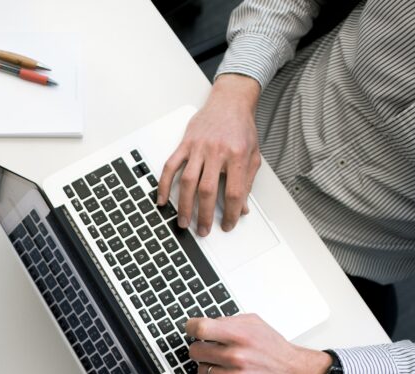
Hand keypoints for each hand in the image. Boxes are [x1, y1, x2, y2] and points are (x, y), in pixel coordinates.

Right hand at [158, 74, 262, 235]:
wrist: (230, 102)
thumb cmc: (241, 128)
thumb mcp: (253, 155)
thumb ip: (247, 182)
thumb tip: (243, 207)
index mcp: (237, 156)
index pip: (233, 192)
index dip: (231, 213)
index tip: (228, 224)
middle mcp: (217, 151)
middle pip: (207, 190)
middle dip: (205, 215)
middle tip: (203, 230)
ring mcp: (198, 147)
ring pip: (188, 181)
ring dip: (184, 205)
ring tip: (183, 221)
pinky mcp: (185, 144)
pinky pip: (170, 166)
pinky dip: (164, 184)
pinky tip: (162, 199)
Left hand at [185, 314, 331, 373]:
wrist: (294, 373)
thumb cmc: (273, 348)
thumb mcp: (254, 323)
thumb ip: (227, 321)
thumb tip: (203, 324)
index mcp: (240, 336)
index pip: (201, 329)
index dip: (191, 327)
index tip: (191, 329)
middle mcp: (237, 357)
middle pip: (195, 351)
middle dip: (200, 348)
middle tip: (209, 349)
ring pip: (201, 371)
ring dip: (209, 367)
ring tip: (224, 364)